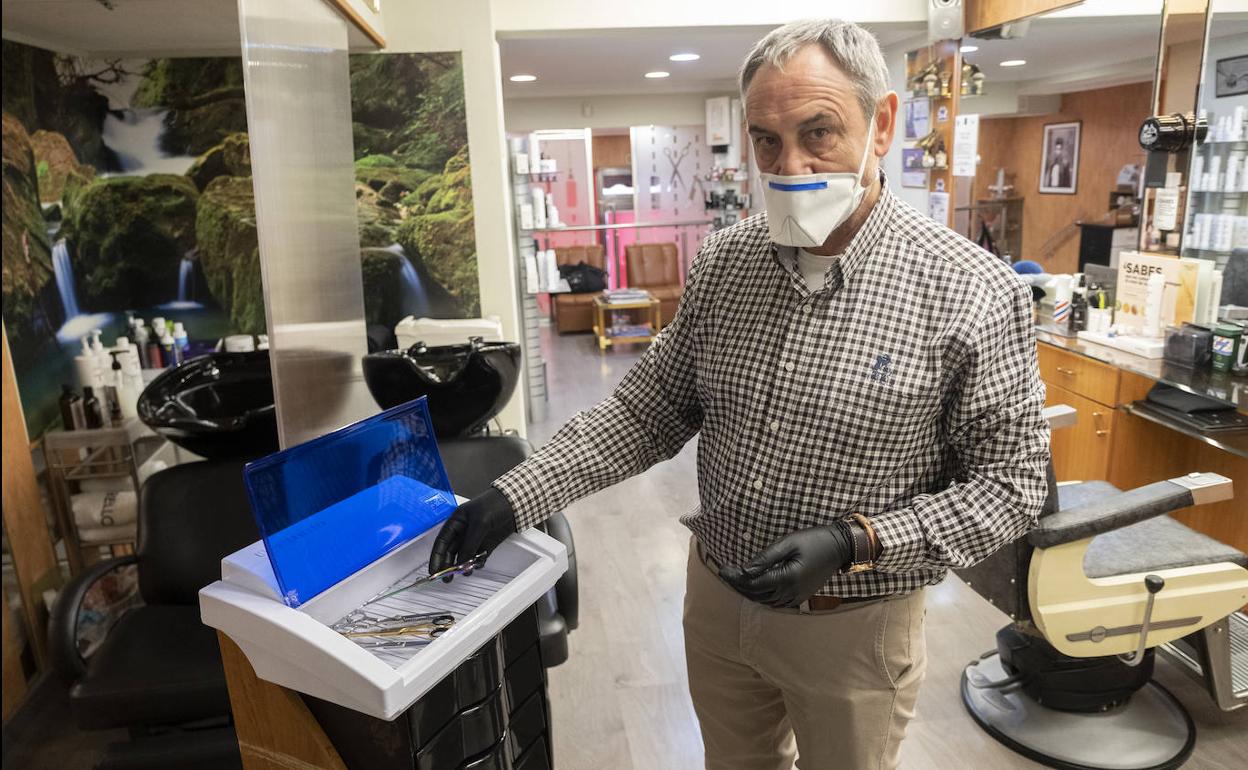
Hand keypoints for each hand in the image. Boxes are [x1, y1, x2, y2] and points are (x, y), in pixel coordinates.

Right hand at [429, 487, 516, 580]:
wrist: (515, 503)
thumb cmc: (495, 504)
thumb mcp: (480, 522)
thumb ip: (470, 543)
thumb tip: (461, 562)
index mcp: (456, 522)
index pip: (441, 542)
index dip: (436, 557)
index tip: (434, 571)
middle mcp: (463, 531)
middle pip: (451, 552)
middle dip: (448, 566)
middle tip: (447, 579)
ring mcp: (475, 538)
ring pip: (464, 556)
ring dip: (464, 565)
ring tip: (466, 571)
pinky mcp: (487, 544)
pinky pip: (478, 557)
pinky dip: (478, 562)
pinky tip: (479, 564)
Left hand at [719, 523, 852, 607]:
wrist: (839, 548)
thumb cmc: (814, 540)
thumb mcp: (788, 543)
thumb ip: (766, 557)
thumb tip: (745, 570)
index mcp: (787, 578)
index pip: (753, 583)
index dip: (735, 578)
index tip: (722, 569)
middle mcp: (791, 592)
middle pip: (756, 594)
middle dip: (738, 585)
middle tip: (725, 574)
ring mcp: (796, 597)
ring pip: (764, 601)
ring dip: (748, 592)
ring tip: (735, 580)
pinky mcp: (800, 598)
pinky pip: (775, 603)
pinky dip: (761, 597)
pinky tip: (754, 587)